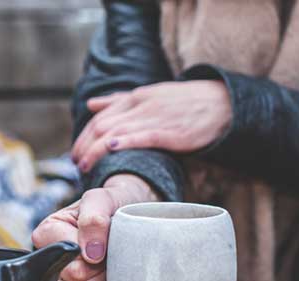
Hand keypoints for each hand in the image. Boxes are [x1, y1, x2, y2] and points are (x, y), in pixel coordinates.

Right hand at [32, 174, 158, 280]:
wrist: (134, 216)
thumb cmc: (113, 204)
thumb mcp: (102, 199)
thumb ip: (93, 219)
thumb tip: (90, 253)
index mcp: (50, 232)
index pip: (62, 256)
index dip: (86, 254)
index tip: (102, 245)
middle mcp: (53, 257)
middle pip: (68, 280)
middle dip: (94, 271)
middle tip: (109, 257)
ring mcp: (67, 279)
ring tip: (108, 270)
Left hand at [71, 80, 231, 171]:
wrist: (223, 104)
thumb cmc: (185, 102)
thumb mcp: (150, 95)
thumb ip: (119, 100)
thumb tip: (90, 104)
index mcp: (135, 97)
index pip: (99, 117)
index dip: (83, 136)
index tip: (76, 152)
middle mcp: (141, 105)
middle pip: (101, 125)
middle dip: (84, 146)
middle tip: (76, 163)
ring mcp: (155, 117)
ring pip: (115, 131)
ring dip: (95, 150)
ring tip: (85, 166)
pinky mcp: (170, 131)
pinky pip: (142, 136)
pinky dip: (123, 141)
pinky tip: (109, 149)